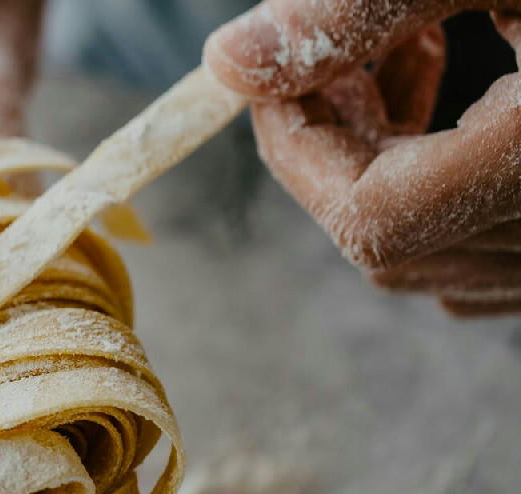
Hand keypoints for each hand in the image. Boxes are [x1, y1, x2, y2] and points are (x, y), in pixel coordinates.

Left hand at [205, 0, 520, 315]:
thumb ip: (363, 6)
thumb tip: (232, 60)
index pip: (367, 216)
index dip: (295, 150)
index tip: (267, 81)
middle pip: (387, 241)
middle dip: (332, 149)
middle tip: (324, 63)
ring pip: (429, 252)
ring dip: (380, 160)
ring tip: (398, 54)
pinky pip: (478, 249)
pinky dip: (435, 183)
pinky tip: (446, 97)